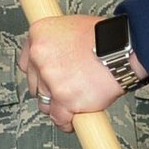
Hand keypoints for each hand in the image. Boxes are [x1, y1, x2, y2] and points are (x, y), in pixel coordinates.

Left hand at [19, 14, 136, 132]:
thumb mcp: (72, 27)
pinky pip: (59, 118)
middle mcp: (40, 56)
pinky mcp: (64, 99)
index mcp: (39, 35)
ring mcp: (51, 79)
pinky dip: (66, 121)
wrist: (121, 48)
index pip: (26, 63)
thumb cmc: (104, 37)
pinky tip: (73, 118)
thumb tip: (54, 58)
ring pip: (44, 104)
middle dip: (49, 90)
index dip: (38, 74)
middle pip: (34, 85)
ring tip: (73, 101)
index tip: (46, 78)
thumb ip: (56, 43)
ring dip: (57, 106)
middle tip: (66, 88)